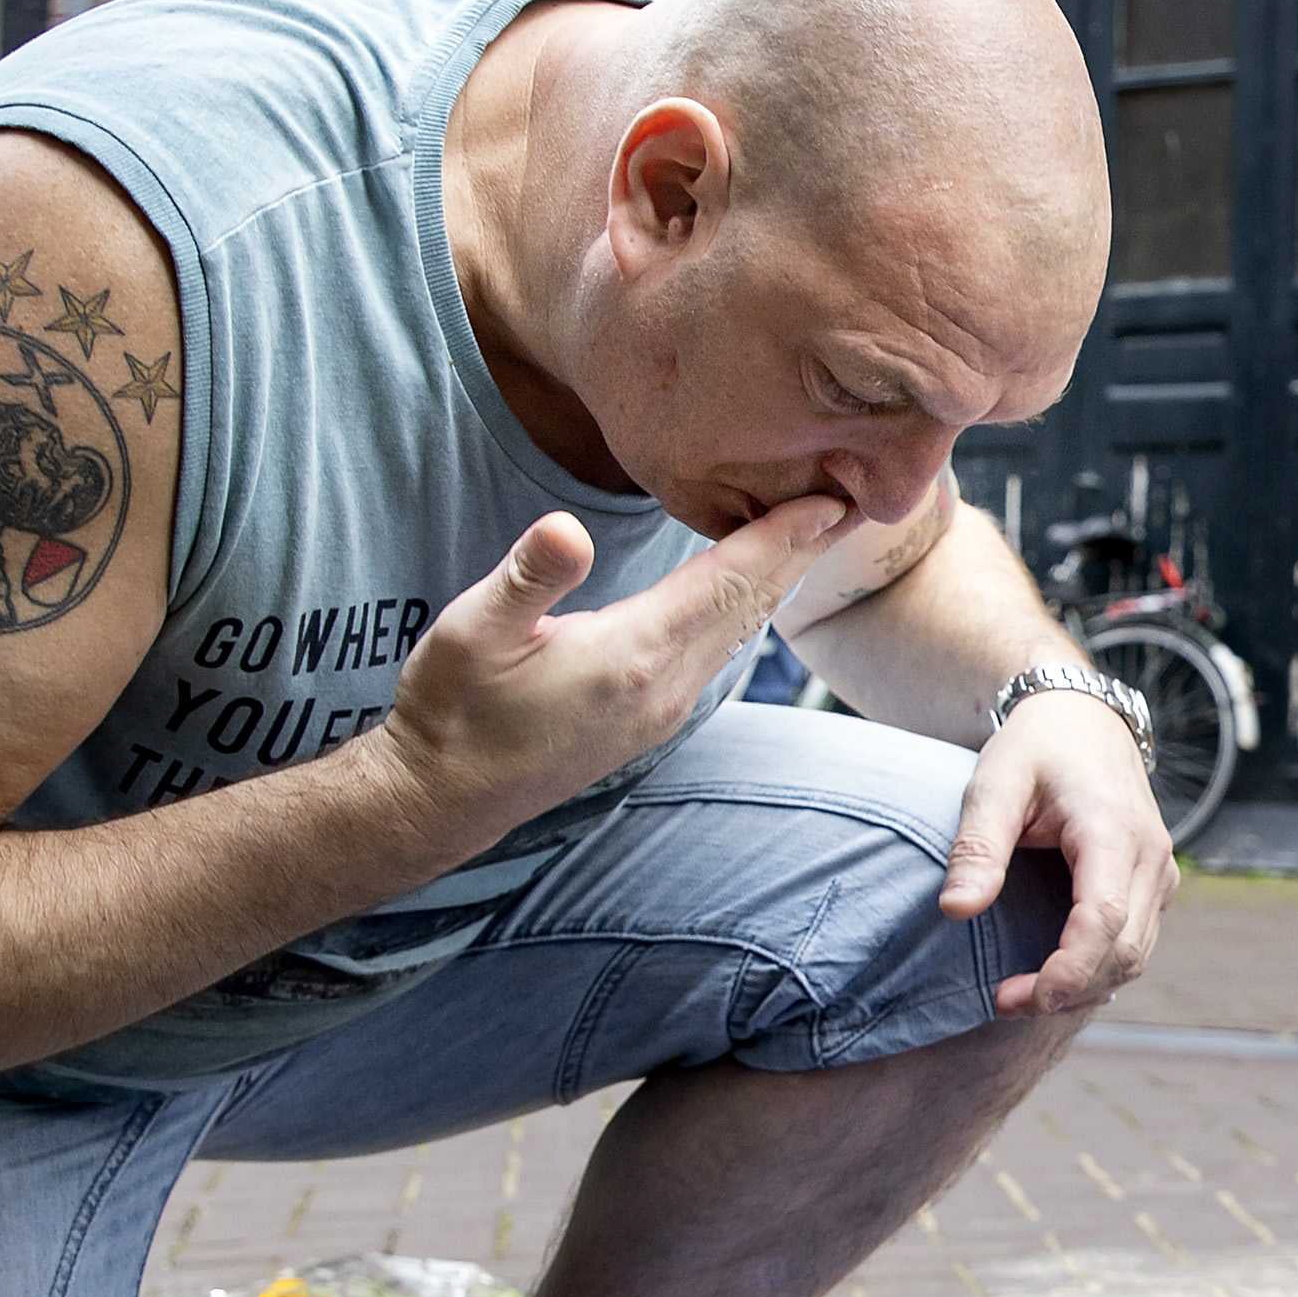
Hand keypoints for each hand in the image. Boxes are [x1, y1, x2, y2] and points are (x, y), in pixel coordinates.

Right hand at [380, 499, 847, 840]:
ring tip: (816, 537)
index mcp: (634, 656)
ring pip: (738, 632)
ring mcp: (661, 709)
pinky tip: (748, 592)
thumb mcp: (473, 630)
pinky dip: (743, 611)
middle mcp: (665, 687)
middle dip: (801, 553)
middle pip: (750, 606)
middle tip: (854, 501)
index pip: (727, 583)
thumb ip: (528, 577)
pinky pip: (716, 652)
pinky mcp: (648, 720)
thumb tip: (567, 529)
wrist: (443, 797)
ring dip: (777, 583)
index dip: (781, 537)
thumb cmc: (452, 707)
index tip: (834, 499)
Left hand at [937, 687, 1171, 1016]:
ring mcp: (1160, 873)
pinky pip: (1136, 944)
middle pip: (1124, 951)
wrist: (1083, 719)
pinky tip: (1052, 976)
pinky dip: (1098, 970)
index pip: (1104, 920)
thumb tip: (955, 911)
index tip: (1015, 996)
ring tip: (1020, 994)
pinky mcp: (1154, 885)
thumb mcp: (995, 783)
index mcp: (1114, 831)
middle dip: (1068, 989)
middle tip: (1004, 1001)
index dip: (1066, 970)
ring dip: (1084, 987)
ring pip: (1135, 956)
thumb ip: (977, 846)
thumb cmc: (1036, 747)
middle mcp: (1152, 857)